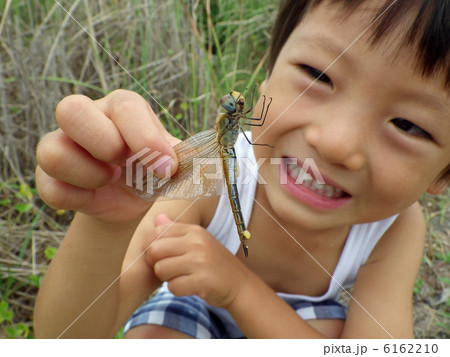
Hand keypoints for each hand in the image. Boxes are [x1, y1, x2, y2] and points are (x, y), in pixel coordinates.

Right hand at [36, 90, 179, 223]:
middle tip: (125, 164)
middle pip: (71, 110)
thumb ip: (179, 156)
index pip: (125, 107)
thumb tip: (177, 160)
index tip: (166, 168)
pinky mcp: (48, 176)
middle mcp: (86, 117)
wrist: (132, 198)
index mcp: (121, 106)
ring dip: (91, 175)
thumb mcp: (169, 160)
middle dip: (106, 145)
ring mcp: (61, 144)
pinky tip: (95, 196)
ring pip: (52, 152)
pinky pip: (51, 188)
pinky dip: (78, 199)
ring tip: (110, 180)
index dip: (147, 140)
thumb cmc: (151, 169)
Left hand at [146, 214, 249, 307]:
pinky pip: (173, 287)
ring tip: (183, 277)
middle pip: (155, 251)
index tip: (165, 255)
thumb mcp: (199, 241)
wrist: (240, 284)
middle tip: (171, 269)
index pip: (158, 231)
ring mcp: (200, 261)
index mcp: (194, 230)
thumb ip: (176, 230)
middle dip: (157, 263)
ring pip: (161, 270)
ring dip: (168, 278)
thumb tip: (158, 217)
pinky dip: (178, 290)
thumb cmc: (214, 263)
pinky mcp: (202, 281)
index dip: (155, 246)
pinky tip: (190, 286)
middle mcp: (197, 242)